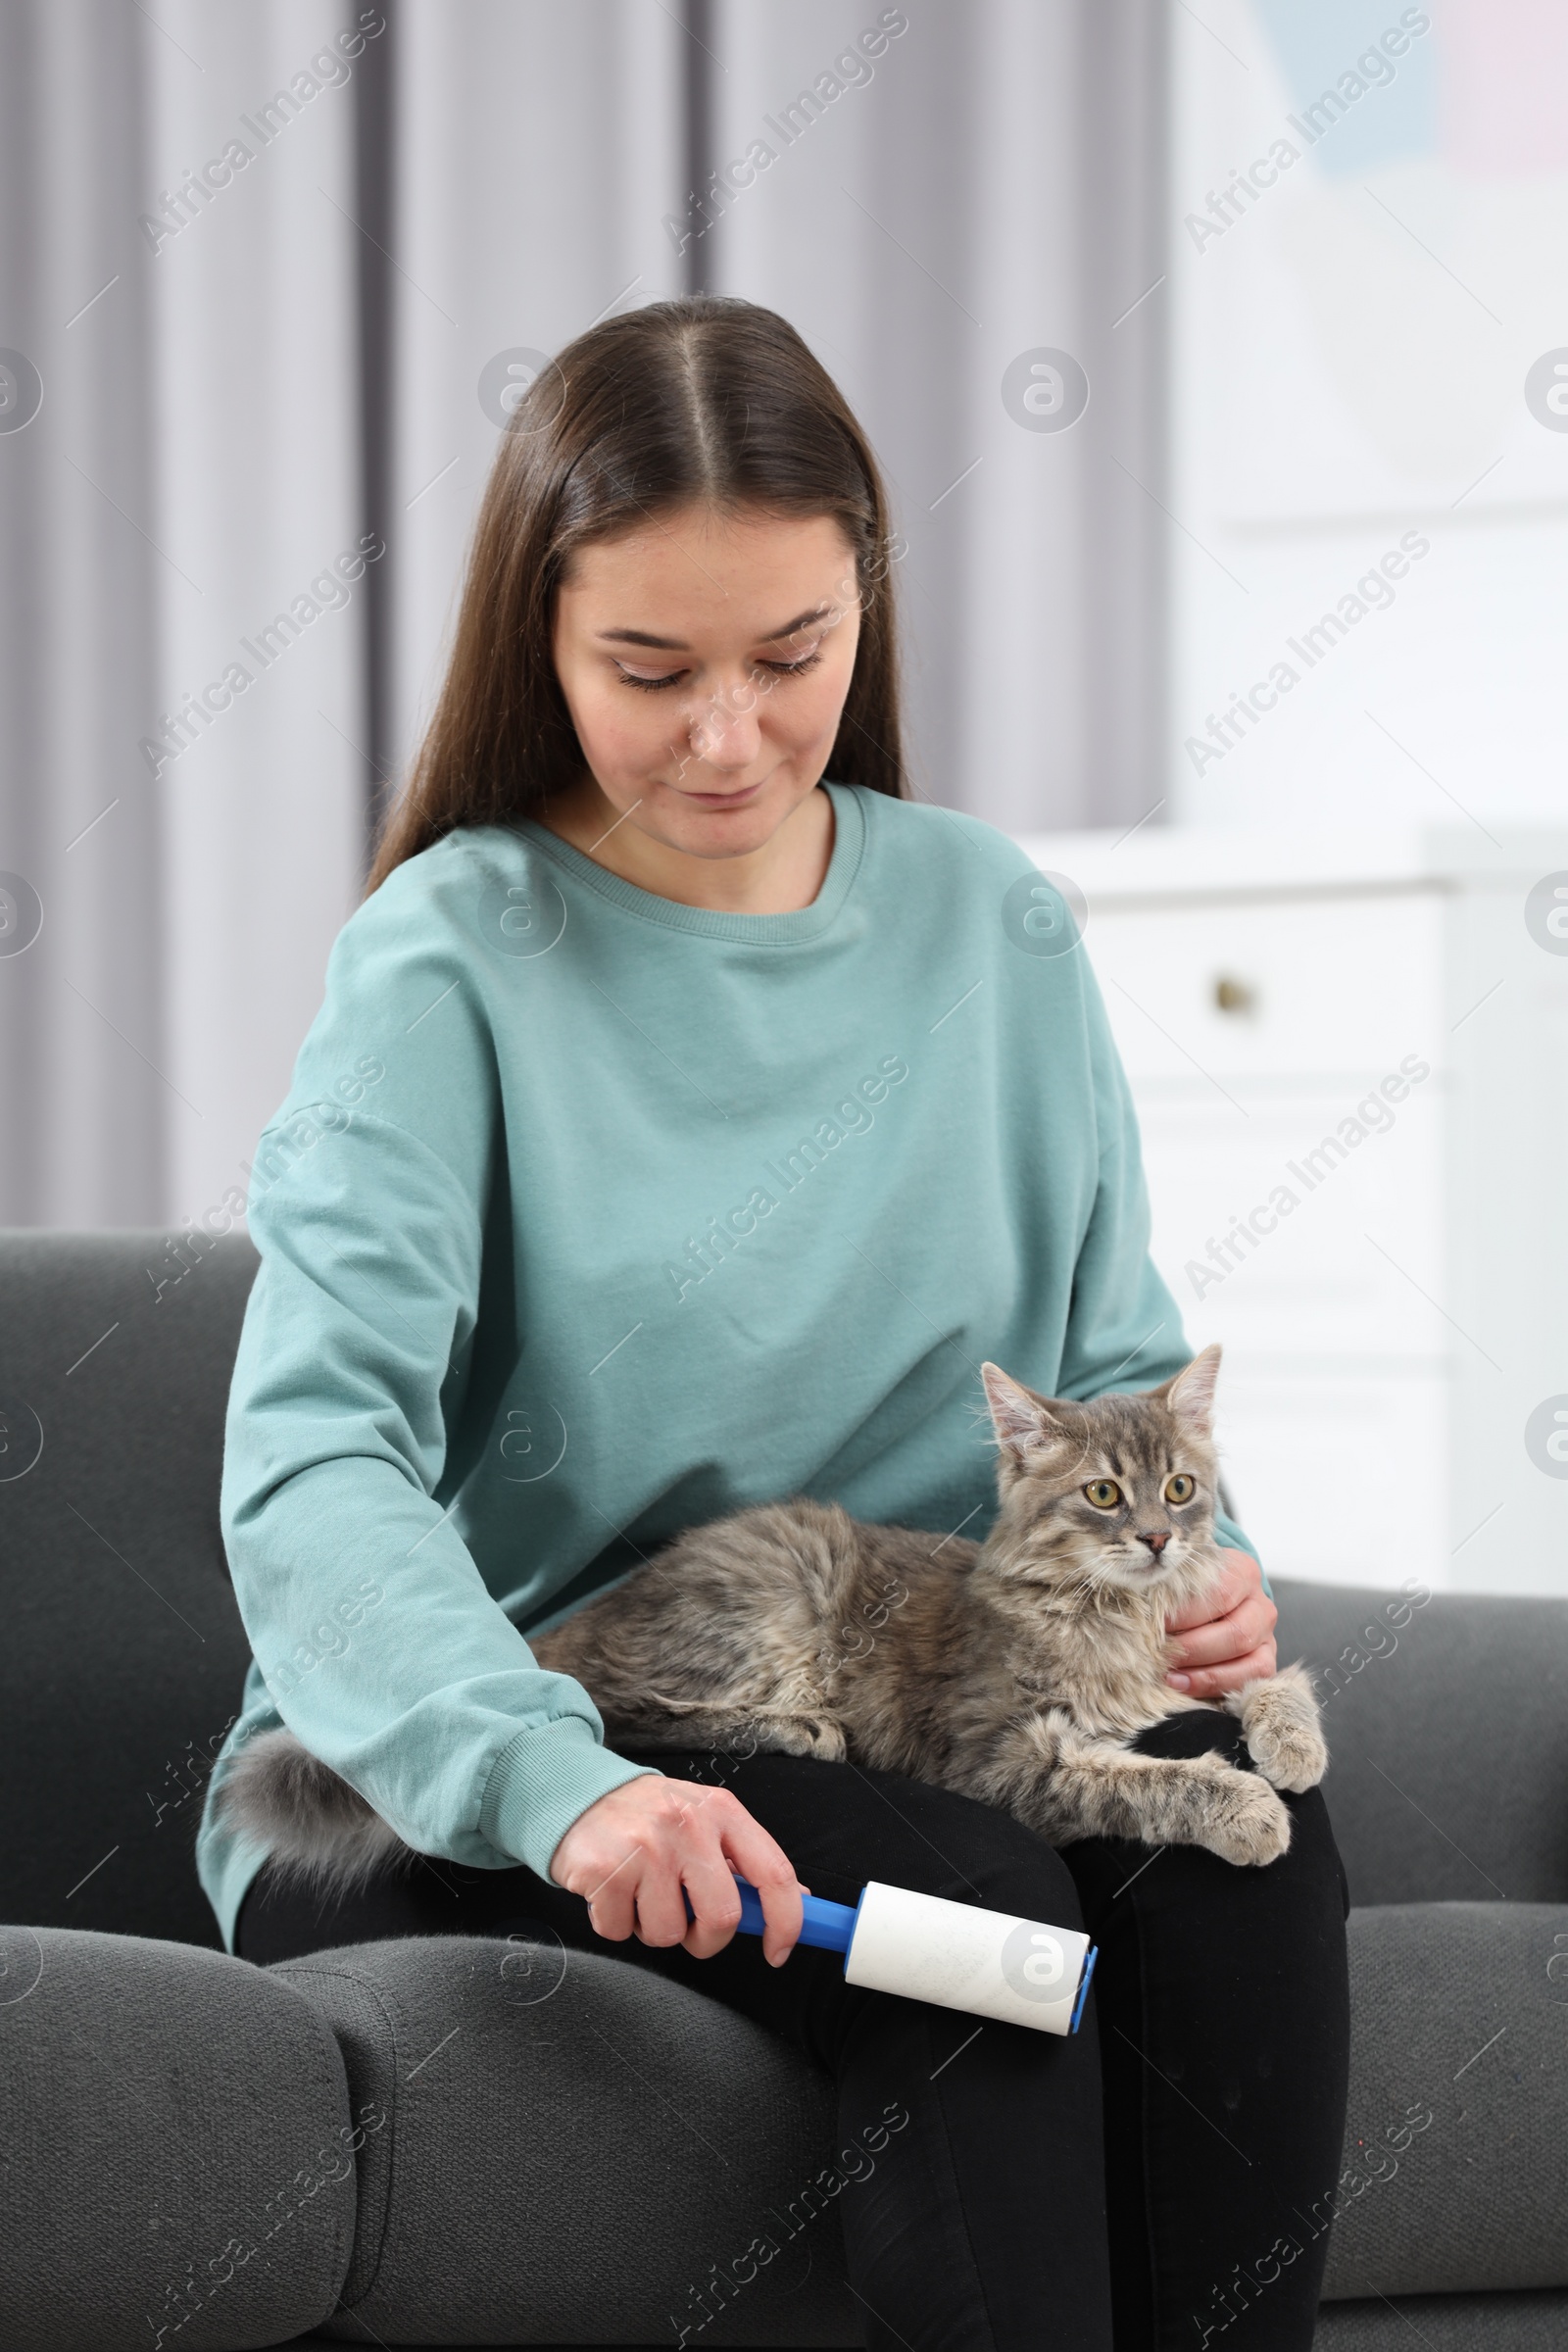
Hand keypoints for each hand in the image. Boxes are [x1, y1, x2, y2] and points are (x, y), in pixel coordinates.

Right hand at [548, 1773, 804, 1965]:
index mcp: (721, 1811)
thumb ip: (745, 1860)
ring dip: (652, 1928)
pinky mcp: (604, 1869)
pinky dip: (614, 1923)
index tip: (777, 1951)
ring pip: (667, 1934)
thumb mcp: (704, 1819)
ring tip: (640, 1892)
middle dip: (705, 1938)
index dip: (786, 1922)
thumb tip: (797, 1898)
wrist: (578, 1791)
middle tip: (686, 1923)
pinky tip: (612, 1890)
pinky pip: (619, 1932)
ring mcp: (645, 1847)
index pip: (774, 1874)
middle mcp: (688, 1825)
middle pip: (722, 1918)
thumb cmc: (649, 1816)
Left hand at [1164, 1547, 1277, 1697]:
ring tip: (1167, 1674)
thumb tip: (1137, 1606)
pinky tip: (1183, 1684)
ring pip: (1245, 1657)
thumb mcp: (1183, 1579)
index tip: (1155, 1624)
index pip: (1219, 1594)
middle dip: (1191, 1647)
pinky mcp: (1265, 1662)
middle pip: (1234, 1631)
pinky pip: (1249, 1679)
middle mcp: (1260, 1603)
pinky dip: (1213, 1684)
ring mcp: (1266, 1635)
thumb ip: (1171, 1587)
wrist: (1214, 1602)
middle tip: (1159, 1653)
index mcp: (1243, 1571)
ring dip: (1202, 1670)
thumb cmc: (1192, 1590)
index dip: (1186, 1613)